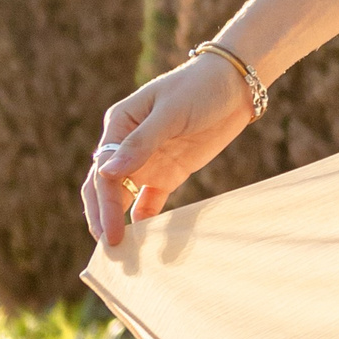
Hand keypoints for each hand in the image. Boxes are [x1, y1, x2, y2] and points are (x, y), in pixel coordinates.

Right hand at [80, 56, 257, 248]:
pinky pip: (150, 201)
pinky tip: (144, 240)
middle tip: (108, 250)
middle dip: (103, 218)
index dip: (104, 205)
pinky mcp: (168, 173)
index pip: (103, 172)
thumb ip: (142, 142)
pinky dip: (144, 219)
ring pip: (124, 198)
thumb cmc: (200, 87)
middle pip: (105, 189)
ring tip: (122, 254)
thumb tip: (107, 172)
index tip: (110, 233)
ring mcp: (147, 161)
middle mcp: (127, 146)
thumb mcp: (172, 112)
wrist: (235, 85)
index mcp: (119, 126)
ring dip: (119, 222)